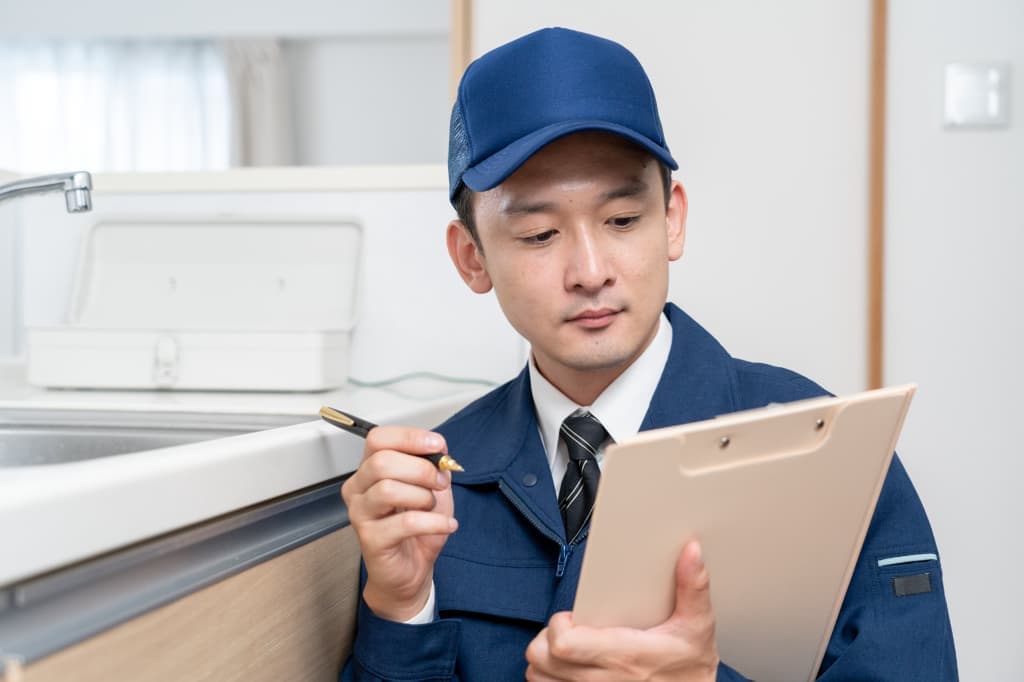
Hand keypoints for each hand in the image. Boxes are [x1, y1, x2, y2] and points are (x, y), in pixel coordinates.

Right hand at [340, 425, 457, 621]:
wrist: (411, 570)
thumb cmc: (417, 527)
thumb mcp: (431, 488)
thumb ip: (433, 464)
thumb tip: (439, 448)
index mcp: (370, 469)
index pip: (378, 439)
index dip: (410, 437)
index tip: (437, 445)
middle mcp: (359, 488)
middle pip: (382, 462)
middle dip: (421, 470)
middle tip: (439, 483)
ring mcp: (360, 514)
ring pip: (389, 489)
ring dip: (423, 497)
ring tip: (434, 507)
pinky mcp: (371, 539)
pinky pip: (405, 522)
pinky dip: (434, 522)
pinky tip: (446, 525)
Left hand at [525, 540, 718, 680]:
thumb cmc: (690, 666)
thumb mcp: (698, 625)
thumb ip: (692, 587)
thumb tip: (691, 550)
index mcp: (624, 656)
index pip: (563, 643)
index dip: (558, 625)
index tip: (572, 617)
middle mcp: (603, 680)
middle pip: (542, 658)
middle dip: (546, 638)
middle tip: (567, 629)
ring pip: (539, 677)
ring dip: (545, 660)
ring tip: (566, 648)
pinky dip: (550, 678)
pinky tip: (568, 668)